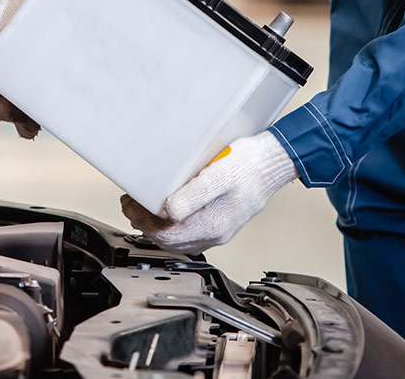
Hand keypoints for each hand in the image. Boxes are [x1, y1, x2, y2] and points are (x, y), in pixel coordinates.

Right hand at [0, 0, 44, 138]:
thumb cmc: (18, 2)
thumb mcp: (3, 15)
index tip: (12, 111)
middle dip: (6, 116)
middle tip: (29, 124)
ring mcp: (2, 72)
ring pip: (1, 104)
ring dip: (16, 118)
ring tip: (34, 126)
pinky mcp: (20, 75)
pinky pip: (16, 100)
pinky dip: (24, 116)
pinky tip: (37, 122)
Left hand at [119, 131, 297, 253]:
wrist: (272, 163)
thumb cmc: (249, 165)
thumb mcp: (217, 175)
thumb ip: (192, 195)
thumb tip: (168, 211)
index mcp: (213, 224)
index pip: (166, 235)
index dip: (143, 222)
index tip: (131, 205)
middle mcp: (215, 233)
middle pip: (169, 240)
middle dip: (145, 223)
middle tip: (131, 204)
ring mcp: (218, 230)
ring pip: (178, 239)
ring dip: (156, 225)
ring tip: (143, 206)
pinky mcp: (220, 222)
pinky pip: (189, 234)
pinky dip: (171, 225)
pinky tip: (165, 211)